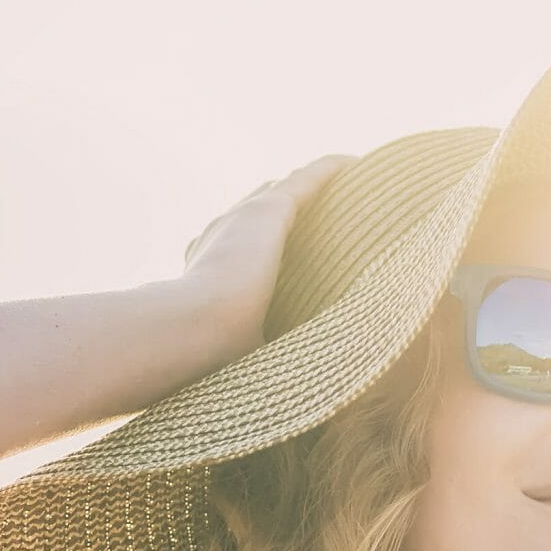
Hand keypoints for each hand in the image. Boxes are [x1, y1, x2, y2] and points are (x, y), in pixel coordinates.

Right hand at [180, 152, 358, 361]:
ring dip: (313, 186)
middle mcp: (220, 238)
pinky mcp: (268, 208)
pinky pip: (309, 179)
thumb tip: (307, 388)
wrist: (192, 335)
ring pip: (285, 189)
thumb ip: (269, 359)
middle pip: (257, 212)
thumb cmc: (213, 363)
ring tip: (346, 186)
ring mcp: (241, 219)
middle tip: (320, 213)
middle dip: (285, 208)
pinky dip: (332, 170)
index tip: (283, 252)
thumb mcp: (246, 358)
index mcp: (207, 273)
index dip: (259, 245)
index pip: (235, 249)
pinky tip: (357, 163)